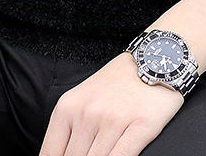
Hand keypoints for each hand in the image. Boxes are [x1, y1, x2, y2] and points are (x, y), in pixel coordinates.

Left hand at [39, 51, 183, 155]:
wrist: (155, 60)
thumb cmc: (118, 82)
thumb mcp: (83, 99)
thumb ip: (69, 130)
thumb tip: (62, 155)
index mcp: (67, 107)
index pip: (51, 153)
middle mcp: (88, 113)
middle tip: (92, 153)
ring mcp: (113, 120)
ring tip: (103, 154)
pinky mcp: (141, 126)